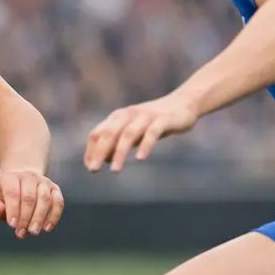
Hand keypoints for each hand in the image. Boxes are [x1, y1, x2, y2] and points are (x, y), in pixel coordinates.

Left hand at [0, 168, 63, 238]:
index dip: (13, 210)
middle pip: (29, 197)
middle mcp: (28, 176)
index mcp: (10, 178)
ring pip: (45, 198)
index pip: (13, 193)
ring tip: (33, 232)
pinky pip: (58, 202)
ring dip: (39, 217)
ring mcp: (43, 181)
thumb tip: (4, 212)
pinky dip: (54, 216)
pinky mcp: (54, 189)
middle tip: (21, 233)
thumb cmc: (4, 194)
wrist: (21, 180)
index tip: (12, 225)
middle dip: (25, 217)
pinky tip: (47, 228)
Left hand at [84, 90, 200, 172]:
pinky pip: (152, 133)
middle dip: (100, 152)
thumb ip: (119, 142)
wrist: (184, 104)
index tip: (89, 167)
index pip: (98, 133)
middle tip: (93, 170)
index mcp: (118, 117)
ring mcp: (146, 117)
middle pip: (109, 133)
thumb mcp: (134, 131)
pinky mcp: (163, 120)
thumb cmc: (154, 121)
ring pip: (128, 134)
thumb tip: (104, 159)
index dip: (91, 150)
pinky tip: (141, 159)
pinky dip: (145, 145)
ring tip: (115, 170)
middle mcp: (129, 115)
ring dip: (120, 153)